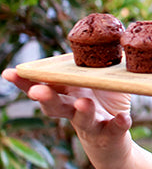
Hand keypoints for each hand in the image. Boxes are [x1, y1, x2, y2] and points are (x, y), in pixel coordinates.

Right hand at [2, 68, 132, 168]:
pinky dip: (118, 123)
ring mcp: (92, 121)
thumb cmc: (102, 100)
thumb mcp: (98, 76)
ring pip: (82, 118)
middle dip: (45, 97)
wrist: (114, 138)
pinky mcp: (112, 131)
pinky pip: (115, 127)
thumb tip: (110, 31)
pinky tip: (123, 118)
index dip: (27, 80)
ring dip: (82, 111)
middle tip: (36, 91)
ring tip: (83, 103)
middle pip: (56, 104)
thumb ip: (98, 58)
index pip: (46, 84)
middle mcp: (75, 107)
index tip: (10, 72)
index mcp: (70, 91)